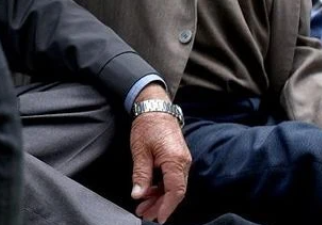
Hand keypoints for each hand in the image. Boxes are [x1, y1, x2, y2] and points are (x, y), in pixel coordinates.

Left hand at [129, 85, 189, 223]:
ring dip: (159, 198)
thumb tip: (138, 194)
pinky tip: (149, 193)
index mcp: (175, 160)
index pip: (175, 191)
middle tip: (145, 214)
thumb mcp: (140, 150)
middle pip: (175, 192)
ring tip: (143, 207)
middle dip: (160, 206)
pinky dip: (161, 188)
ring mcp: (182, 161)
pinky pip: (172, 179)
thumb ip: (141, 175)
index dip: (167, 207)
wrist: (156, 108)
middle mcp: (183, 162)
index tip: (158, 218)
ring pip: (173, 187)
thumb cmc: (148, 125)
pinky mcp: (178, 159)